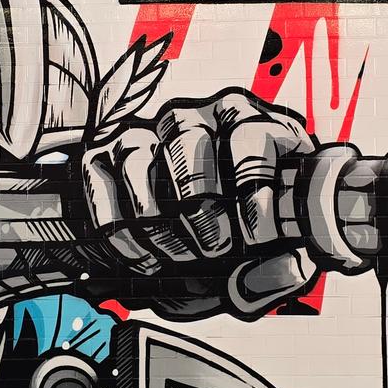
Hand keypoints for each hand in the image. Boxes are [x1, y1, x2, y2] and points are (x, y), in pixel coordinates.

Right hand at [80, 90, 318, 316]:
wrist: (199, 241)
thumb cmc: (242, 231)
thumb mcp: (273, 248)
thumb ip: (283, 264)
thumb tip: (288, 269)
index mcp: (250, 124)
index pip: (252, 136)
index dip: (255, 192)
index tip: (257, 239)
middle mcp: (195, 118)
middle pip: (188, 142)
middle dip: (202, 209)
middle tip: (215, 250)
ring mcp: (146, 132)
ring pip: (137, 158)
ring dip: (158, 221)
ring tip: (180, 258)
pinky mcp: (106, 155)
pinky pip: (99, 179)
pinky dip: (119, 227)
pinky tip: (145, 258)